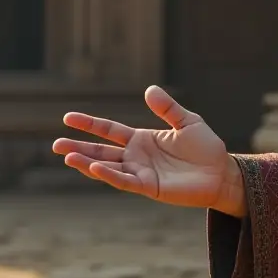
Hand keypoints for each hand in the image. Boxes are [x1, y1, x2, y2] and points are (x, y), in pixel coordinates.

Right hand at [51, 86, 245, 217]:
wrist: (221, 173)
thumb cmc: (206, 148)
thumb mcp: (187, 122)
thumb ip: (167, 108)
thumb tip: (149, 89)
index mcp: (142, 139)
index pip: (109, 130)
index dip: (90, 124)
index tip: (68, 118)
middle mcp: (136, 157)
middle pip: (101, 151)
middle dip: (79, 148)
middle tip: (55, 145)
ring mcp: (141, 173)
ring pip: (108, 167)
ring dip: (87, 163)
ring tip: (66, 157)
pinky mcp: (150, 188)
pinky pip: (125, 181)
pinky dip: (109, 174)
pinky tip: (95, 167)